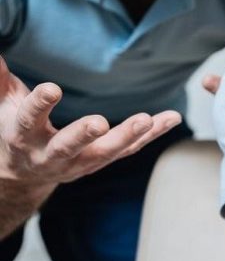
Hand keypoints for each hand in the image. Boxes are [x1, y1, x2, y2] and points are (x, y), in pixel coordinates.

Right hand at [0, 56, 181, 185]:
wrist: (20, 171)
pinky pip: (129, 149)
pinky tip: (172, 118)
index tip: (52, 89)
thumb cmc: (10, 125)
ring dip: (127, 137)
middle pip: (67, 147)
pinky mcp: (101, 161)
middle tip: (100, 123)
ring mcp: (78, 163)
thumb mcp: (1, 103)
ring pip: (105, 153)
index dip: (39, 105)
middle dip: (83, 135)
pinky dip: (151, 135)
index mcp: (22, 137)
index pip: (29, 120)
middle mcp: (49, 155)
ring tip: (148, 119)